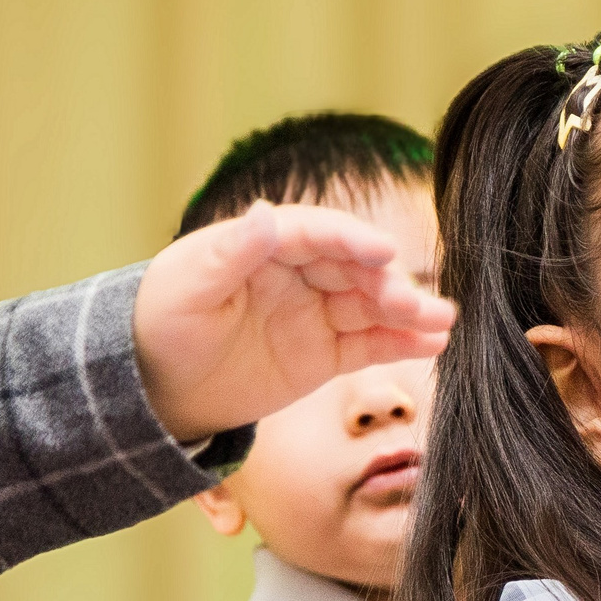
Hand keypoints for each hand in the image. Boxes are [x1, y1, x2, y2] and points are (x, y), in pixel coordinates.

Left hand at [132, 201, 456, 442]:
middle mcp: (299, 272)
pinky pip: (371, 344)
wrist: (158, 388)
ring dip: (410, 311)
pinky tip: (434, 344)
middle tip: (418, 305)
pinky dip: (403, 343)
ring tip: (443, 323)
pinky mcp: (327, 353)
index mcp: (264, 245)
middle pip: (355, 269)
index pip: (317, 233)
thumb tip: (265, 212)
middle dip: (390, 284)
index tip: (384, 252)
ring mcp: (317, 312)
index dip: (352, 240)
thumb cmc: (162, 325)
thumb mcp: (189, 288)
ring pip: (372, 305)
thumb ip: (232, 252)